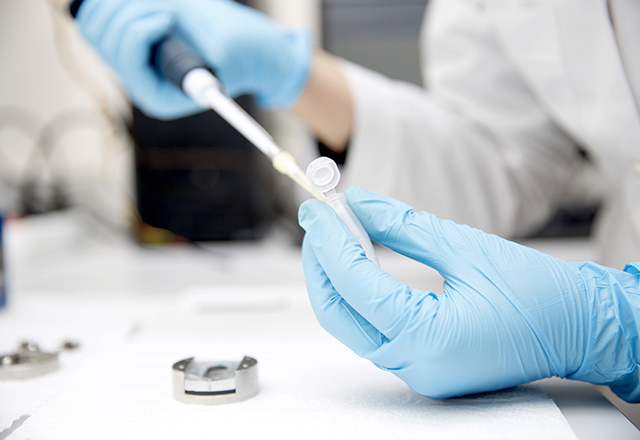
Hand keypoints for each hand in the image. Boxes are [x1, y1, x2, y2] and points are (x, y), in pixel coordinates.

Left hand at [75, 0, 311, 118]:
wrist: (248, 46)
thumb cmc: (244, 55)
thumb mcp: (228, 50)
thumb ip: (191, 41)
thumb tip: (162, 19)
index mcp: (159, 95)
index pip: (128, 59)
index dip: (140, 30)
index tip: (169, 15)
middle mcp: (138, 79)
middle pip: (107, 37)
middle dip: (134, 11)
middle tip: (169, 7)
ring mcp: (130, 59)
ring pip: (99, 22)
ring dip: (128, 2)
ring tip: (166, 5)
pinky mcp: (128, 39)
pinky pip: (99, 14)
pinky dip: (120, 1)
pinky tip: (147, 3)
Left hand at [299, 186, 639, 400]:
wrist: (581, 328)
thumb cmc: (540, 293)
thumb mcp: (465, 247)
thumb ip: (402, 226)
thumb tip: (359, 204)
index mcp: (427, 339)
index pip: (354, 286)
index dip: (329, 242)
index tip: (317, 209)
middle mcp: (415, 364)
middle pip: (338, 313)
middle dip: (321, 263)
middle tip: (318, 221)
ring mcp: (417, 371)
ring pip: (352, 324)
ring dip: (337, 278)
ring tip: (336, 234)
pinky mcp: (422, 364)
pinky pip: (375, 330)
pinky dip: (360, 295)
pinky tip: (358, 263)